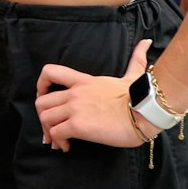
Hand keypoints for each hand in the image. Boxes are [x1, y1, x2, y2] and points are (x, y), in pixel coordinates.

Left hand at [35, 39, 150, 151]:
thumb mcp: (133, 75)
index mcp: (84, 80)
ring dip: (48, 131)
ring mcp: (75, 108)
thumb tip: (146, 42)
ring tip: (58, 141)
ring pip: (44, 118)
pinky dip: (58, 141)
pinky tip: (67, 146)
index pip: (50, 72)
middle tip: (52, 129)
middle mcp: (75, 93)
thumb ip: (135, 59)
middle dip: (43, 117)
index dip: (41, 85)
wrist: (145, 112)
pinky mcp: (78, 125)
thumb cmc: (141, 97)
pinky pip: (56, 133)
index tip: (45, 97)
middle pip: (42, 102)